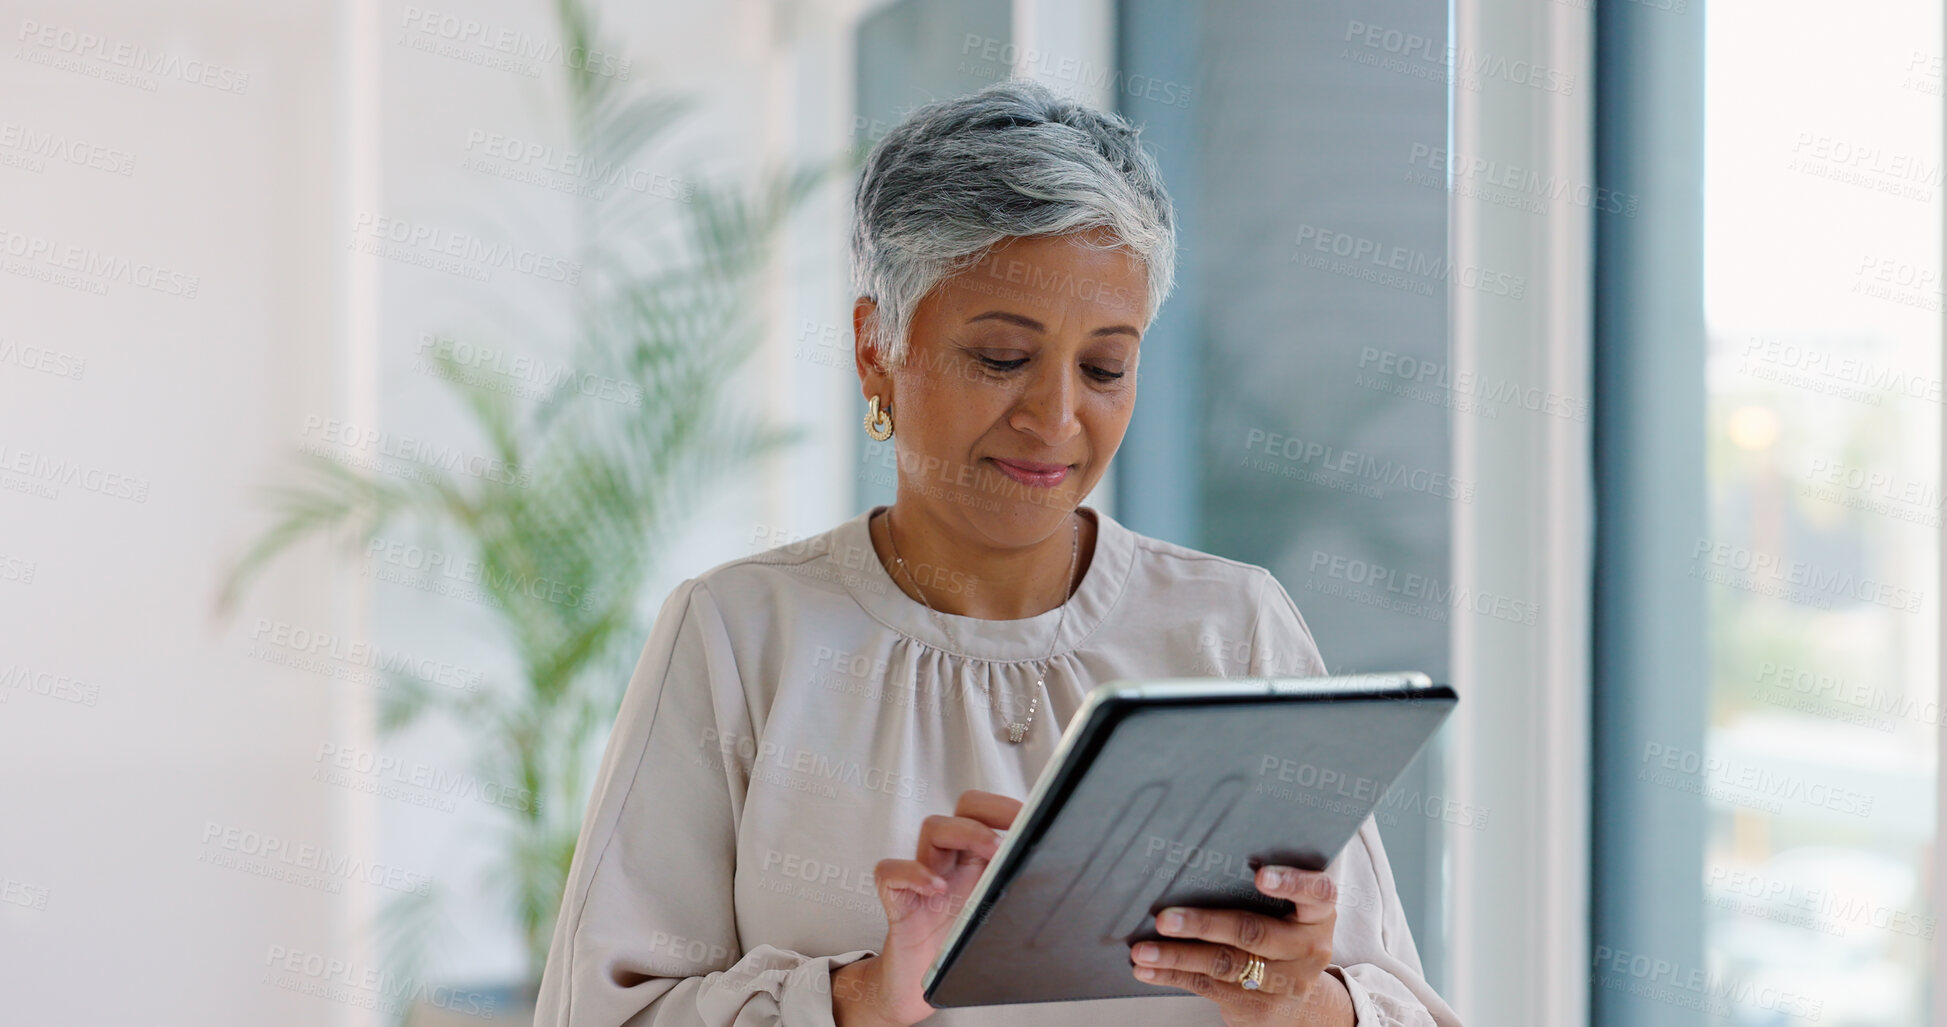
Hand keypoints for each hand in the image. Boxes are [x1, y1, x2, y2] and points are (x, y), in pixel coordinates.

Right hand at [834, 789, 1022, 1026]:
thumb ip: (1017, 897)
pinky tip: (937, 888)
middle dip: (988, 810)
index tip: (1035, 815)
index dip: (1006, 808)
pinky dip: (913, 873)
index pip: (986, 813)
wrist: (916, 991)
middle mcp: (949, 862)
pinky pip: (891, 871)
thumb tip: (1060, 885)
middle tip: (1015, 830)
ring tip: (991, 853)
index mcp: (975, 863)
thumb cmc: (957, 954)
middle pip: (962, 809)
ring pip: (932, 828)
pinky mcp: (897, 900)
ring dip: (963, 832)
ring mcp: (922, 878)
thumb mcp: (997, 922)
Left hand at [1127, 864, 1355, 1025]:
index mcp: (1319, 914)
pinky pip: (1210, 987)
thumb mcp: (1290, 911)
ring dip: (1177, 956)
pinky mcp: (1260, 1007)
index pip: (1317, 892)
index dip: (1292, 883)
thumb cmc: (1283, 935)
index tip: (1260, 875)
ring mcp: (1286, 982)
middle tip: (1164, 918)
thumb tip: (1196, 853)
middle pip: (1254, 933)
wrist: (1302, 1002)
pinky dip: (1174, 976)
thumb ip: (1263, 888)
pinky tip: (1148, 969)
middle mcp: (1308, 948)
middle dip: (1203, 925)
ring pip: (1225, 965)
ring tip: (1143, 950)